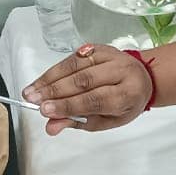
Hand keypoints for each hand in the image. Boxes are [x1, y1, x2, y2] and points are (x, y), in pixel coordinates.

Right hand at [23, 44, 152, 134]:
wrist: (144, 78)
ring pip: (76, 65)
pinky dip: (56, 69)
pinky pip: (74, 57)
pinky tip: (43, 80)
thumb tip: (51, 127)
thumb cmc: (125, 104)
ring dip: (50, 78)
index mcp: (129, 93)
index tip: (45, 111)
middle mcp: (122, 70)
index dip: (68, 105)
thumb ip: (79, 122)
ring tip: (31, 91)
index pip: (95, 99)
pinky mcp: (100, 47)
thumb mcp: (106, 121)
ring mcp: (111, 55)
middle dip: (55, 91)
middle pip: (84, 80)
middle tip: (33, 100)